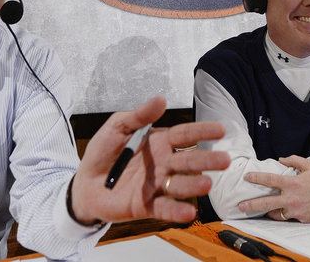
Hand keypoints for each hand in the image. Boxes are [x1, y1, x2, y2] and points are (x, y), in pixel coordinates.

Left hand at [70, 96, 229, 224]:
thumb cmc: (103, 152)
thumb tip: (161, 99)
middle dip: (206, 160)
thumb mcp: (117, 127)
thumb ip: (138, 116)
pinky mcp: (147, 207)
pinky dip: (177, 211)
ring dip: (194, 185)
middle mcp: (163, 164)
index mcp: (159, 143)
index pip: (184, 135)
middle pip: (188, 161)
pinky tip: (189, 211)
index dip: (202, 132)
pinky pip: (165, 209)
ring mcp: (157, 186)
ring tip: (207, 184)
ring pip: (180, 185)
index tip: (221, 130)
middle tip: (225, 160)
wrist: (85, 183)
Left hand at [238, 156, 309, 222]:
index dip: (256, 178)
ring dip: (268, 211)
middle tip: (240, 206)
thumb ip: (294, 161)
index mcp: (292, 183)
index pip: (269, 180)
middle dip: (251, 205)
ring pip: (276, 214)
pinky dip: (284, 215)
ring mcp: (297, 210)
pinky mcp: (302, 219)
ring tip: (260, 210)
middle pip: (266, 203)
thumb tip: (280, 160)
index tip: (246, 177)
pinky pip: (289, 218)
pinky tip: (279, 212)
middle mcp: (292, 198)